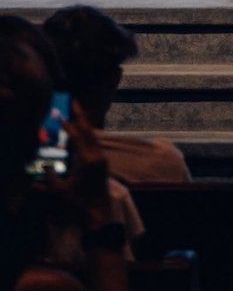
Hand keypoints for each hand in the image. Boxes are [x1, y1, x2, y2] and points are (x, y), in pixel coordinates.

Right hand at [46, 101, 112, 228]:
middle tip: (74, 101)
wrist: (98, 215)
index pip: (78, 138)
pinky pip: (95, 142)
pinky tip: (83, 131)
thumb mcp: (60, 192)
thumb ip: (50, 177)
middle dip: (81, 115)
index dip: (68, 126)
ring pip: (94, 135)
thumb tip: (45, 165)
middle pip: (89, 130)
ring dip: (85, 123)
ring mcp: (102, 158)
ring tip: (78, 112)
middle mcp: (97, 156)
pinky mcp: (103, 162)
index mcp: (88, 161)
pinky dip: (88, 134)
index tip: (60, 117)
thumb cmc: (78, 205)